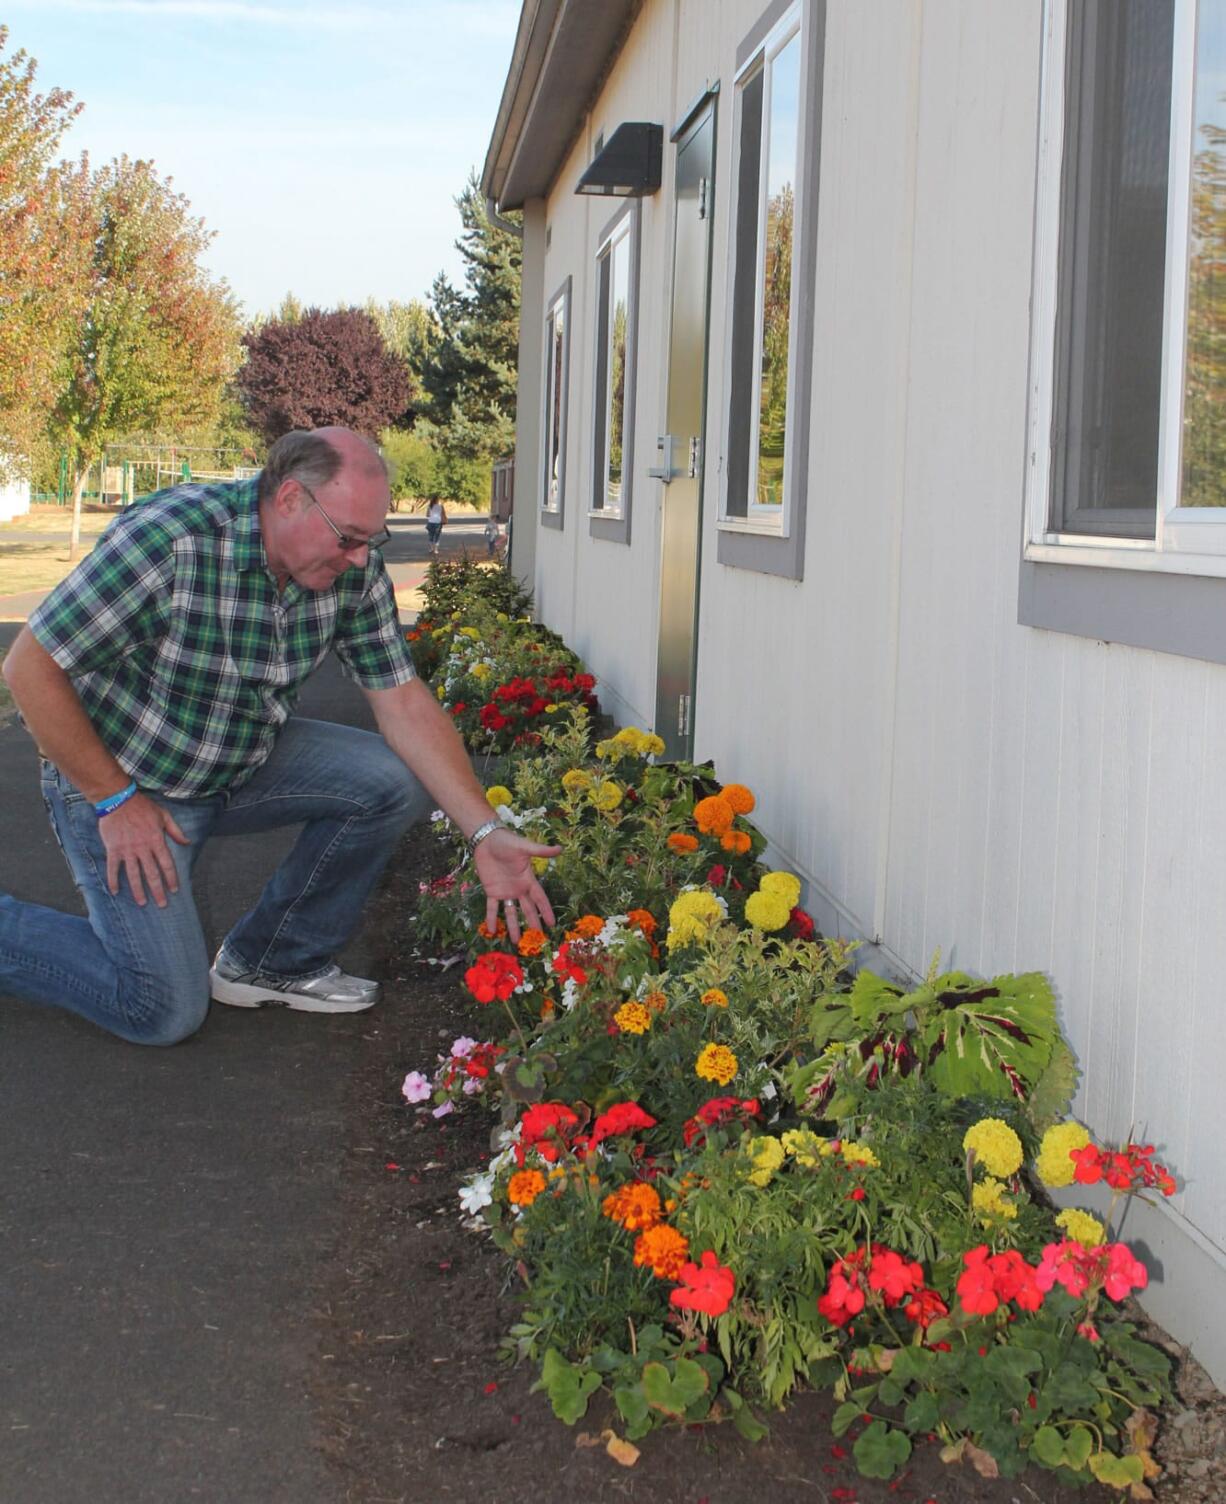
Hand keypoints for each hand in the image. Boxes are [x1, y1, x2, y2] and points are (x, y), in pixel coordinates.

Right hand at [98, 792, 190, 907]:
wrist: (118, 800)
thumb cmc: (143, 807)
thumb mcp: (164, 816)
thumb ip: (176, 831)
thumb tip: (188, 842)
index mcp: (157, 841)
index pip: (167, 864)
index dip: (172, 878)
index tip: (174, 890)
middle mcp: (143, 848)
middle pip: (152, 874)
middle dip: (158, 890)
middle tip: (162, 904)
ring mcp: (127, 850)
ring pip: (134, 874)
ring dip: (138, 890)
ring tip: (142, 903)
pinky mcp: (113, 849)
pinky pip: (113, 868)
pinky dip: (113, 880)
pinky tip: (115, 891)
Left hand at [474, 827, 561, 942]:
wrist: (486, 840)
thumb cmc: (507, 841)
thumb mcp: (525, 846)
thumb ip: (541, 850)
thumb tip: (560, 848)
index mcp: (528, 880)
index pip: (540, 899)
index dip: (546, 911)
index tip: (552, 924)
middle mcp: (518, 888)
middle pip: (527, 910)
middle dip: (533, 923)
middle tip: (537, 940)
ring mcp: (505, 891)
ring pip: (511, 912)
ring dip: (513, 926)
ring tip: (515, 941)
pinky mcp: (491, 890)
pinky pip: (492, 908)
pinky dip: (491, 918)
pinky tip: (492, 930)